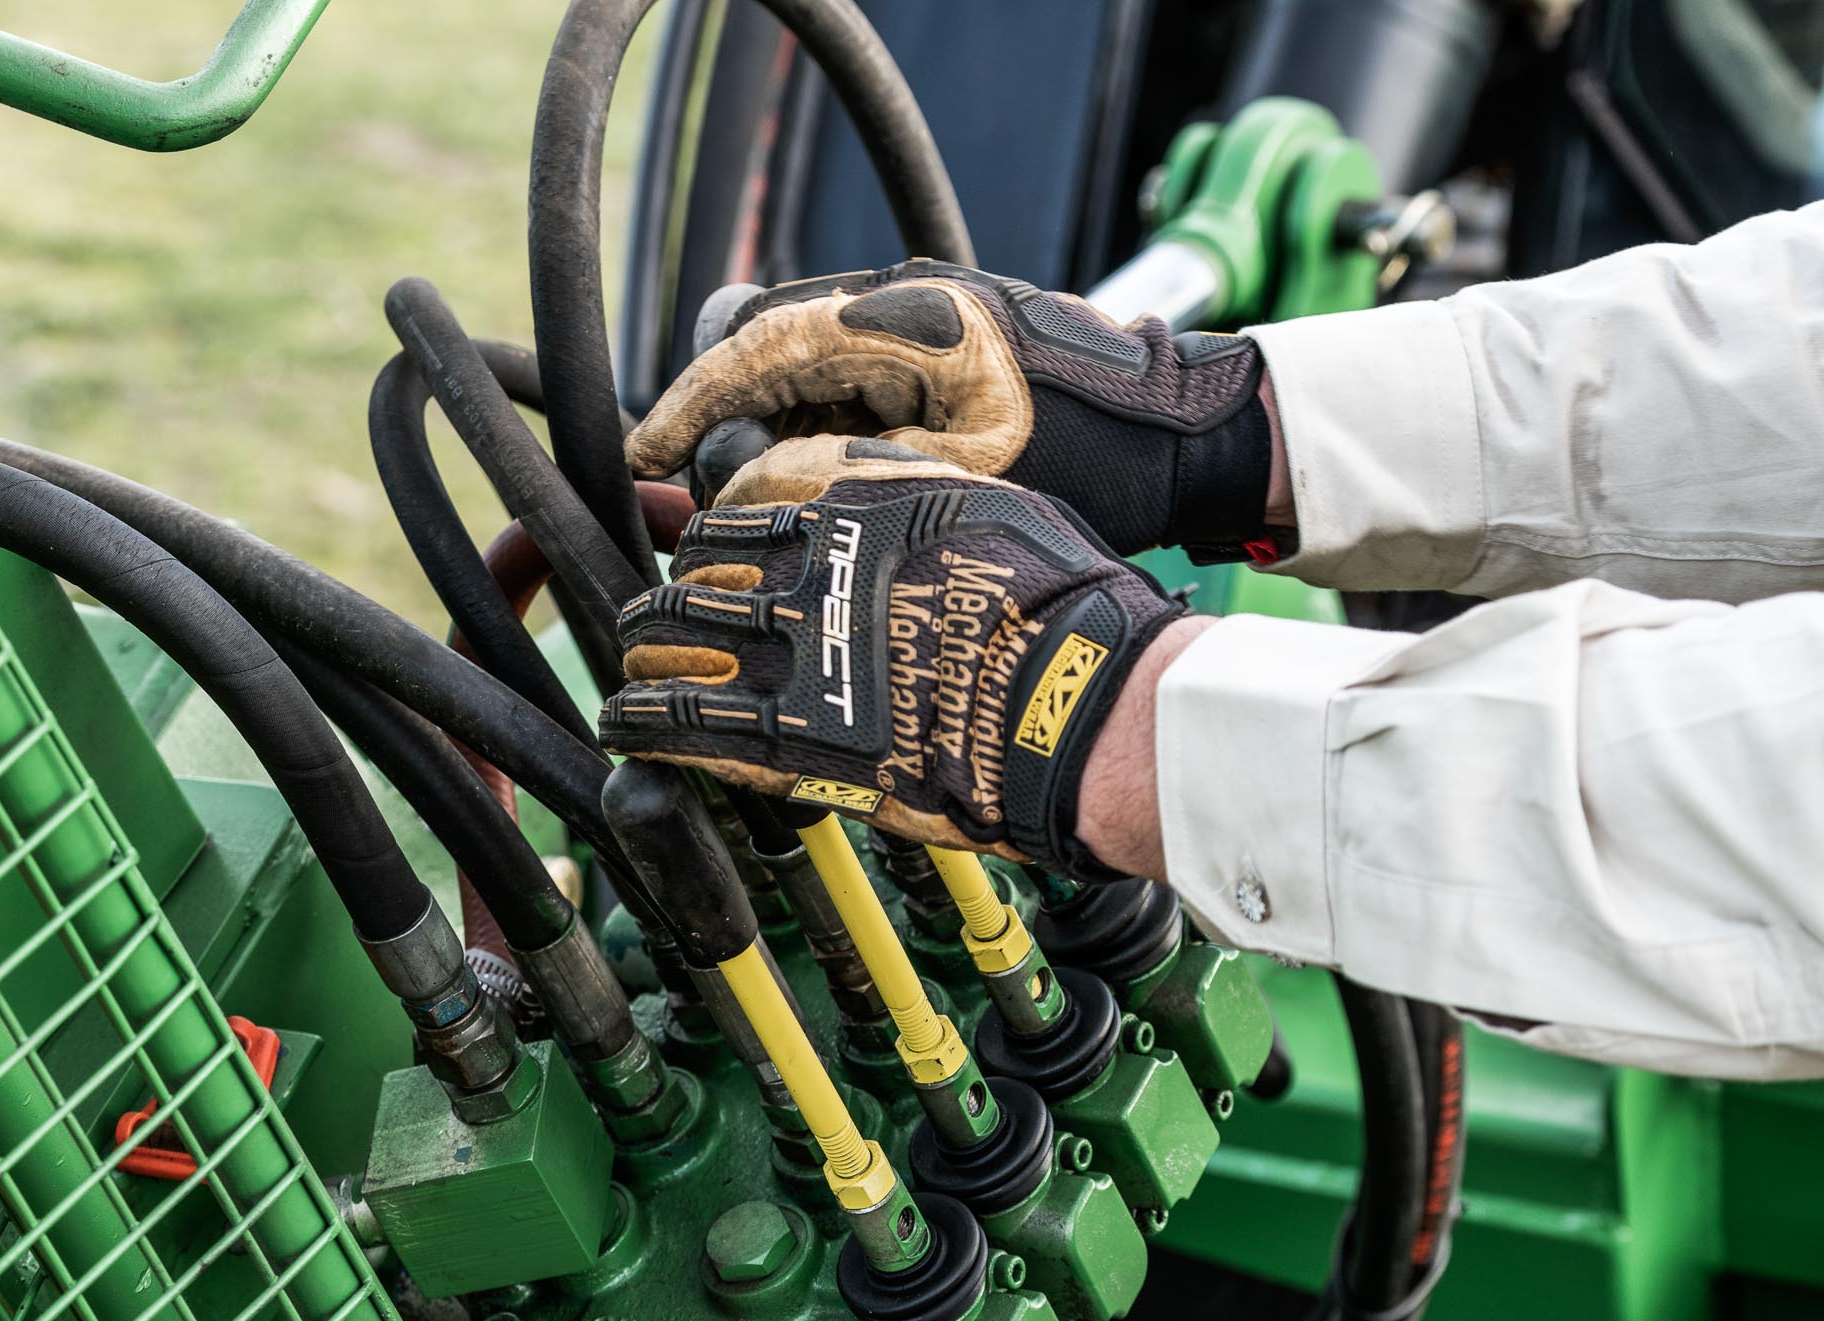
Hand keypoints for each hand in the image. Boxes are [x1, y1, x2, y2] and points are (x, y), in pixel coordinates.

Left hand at [599, 437, 1188, 878]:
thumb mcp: (996, 507)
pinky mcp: (789, 743)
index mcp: (848, 515)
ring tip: (631, 677)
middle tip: (653, 622)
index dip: (704, 544)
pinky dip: (642, 727)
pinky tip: (627, 731)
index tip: (698, 561)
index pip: (735, 514)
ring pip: (670, 650)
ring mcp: (791, 661)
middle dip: (662, 603)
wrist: (1082, 705)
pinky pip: (682, 728)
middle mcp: (805, 579)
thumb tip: (880, 488)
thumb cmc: (1062, 608)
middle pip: (690, 580)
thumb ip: (920, 496)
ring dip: (644, 662)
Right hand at [628, 260, 1282, 560]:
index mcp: (912, 321)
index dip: (690, 401)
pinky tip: (820, 490)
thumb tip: (740, 495)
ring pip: (803, 367)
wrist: (1186, 439)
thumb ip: (838, 476)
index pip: (762, 343)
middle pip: (769, 347)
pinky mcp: (938, 349)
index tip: (643, 451)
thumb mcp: (955, 483)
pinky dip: (818, 430)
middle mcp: (909, 304)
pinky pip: (847, 381)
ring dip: (772, 431)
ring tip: (763, 506)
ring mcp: (924, 320)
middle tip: (701, 494)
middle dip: (726, 418)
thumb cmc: (1095, 463)